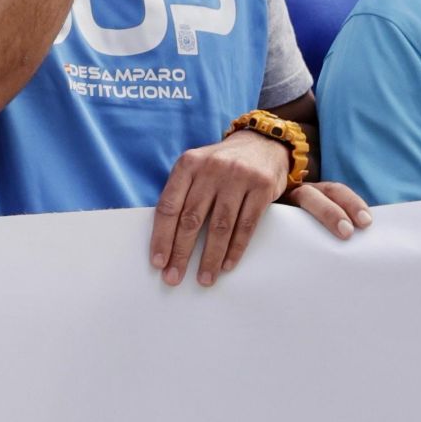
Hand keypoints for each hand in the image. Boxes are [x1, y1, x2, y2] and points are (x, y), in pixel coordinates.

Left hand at [150, 129, 367, 285]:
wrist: (263, 143)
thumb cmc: (221, 164)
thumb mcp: (196, 166)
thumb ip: (182, 192)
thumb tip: (164, 237)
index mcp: (187, 164)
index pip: (169, 206)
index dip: (161, 236)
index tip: (158, 262)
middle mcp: (211, 169)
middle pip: (191, 219)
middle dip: (181, 252)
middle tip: (174, 278)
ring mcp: (238, 177)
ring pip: (220, 226)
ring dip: (210, 257)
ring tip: (204, 279)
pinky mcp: (261, 188)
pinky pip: (246, 225)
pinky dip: (235, 248)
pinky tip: (227, 265)